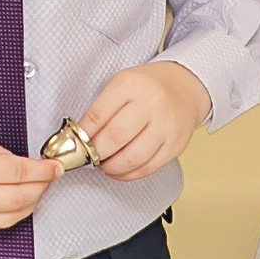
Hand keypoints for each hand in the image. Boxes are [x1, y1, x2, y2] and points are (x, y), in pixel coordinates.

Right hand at [0, 126, 59, 234]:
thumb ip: (2, 155)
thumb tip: (28, 167)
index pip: (19, 173)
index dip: (43, 170)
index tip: (55, 166)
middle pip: (21, 197)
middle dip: (42, 187)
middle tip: (49, 176)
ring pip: (13, 217)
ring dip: (31, 203)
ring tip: (36, 188)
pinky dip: (12, 215)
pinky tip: (17, 202)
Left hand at [77, 61, 212, 181]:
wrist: (183, 87)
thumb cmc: (147, 87)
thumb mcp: (120, 84)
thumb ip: (101, 109)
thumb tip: (80, 138)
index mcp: (131, 84)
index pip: (98, 114)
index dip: (83, 134)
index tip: (75, 143)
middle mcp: (151, 103)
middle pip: (116, 138)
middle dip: (96, 153)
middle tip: (89, 156)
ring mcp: (166, 125)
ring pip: (133, 157)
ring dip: (112, 167)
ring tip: (105, 164)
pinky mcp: (176, 144)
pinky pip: (149, 167)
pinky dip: (130, 174)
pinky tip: (121, 170)